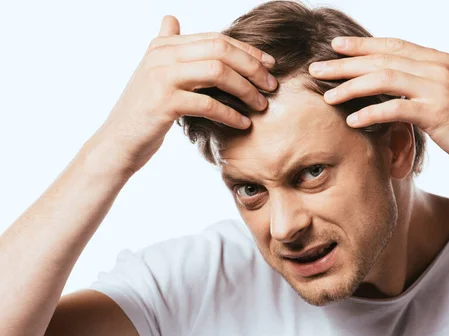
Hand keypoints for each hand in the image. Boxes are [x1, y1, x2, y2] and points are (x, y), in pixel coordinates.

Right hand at [94, 16, 277, 174]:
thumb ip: (166, 46)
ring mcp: (162, 77)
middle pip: (221, 50)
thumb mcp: (153, 73)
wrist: (117, 142)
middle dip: (252, 66)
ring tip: (261, 104)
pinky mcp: (164, 103)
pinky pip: (208, 103)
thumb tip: (171, 19)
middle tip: (271, 85)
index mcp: (163, 46)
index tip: (270, 64)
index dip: (247, 50)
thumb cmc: (143, 111)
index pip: (216, 39)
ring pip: (218, 72)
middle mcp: (161, 55)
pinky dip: (231, 114)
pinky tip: (243, 123)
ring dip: (246, 89)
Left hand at [308, 22, 448, 177]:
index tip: (336, 47)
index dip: (363, 45)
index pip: (393, 46)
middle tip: (317, 69)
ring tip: (327, 96)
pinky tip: (351, 120)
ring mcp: (437, 89)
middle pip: (382, 60)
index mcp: (441, 59)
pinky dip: (371, 114)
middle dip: (346, 64)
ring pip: (384, 80)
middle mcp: (437, 68)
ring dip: (351, 87)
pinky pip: (395, 110)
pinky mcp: (436, 114)